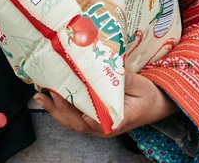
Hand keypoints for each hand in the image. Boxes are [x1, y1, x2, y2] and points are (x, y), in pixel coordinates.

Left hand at [32, 71, 177, 136]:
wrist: (158, 103)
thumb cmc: (149, 96)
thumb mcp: (139, 85)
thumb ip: (123, 81)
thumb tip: (105, 72)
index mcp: (116, 121)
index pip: (95, 122)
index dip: (81, 114)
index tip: (70, 103)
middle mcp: (103, 127)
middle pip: (77, 122)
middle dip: (59, 108)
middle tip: (46, 92)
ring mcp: (98, 125)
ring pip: (72, 121)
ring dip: (55, 109)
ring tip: (40, 96)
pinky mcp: (95, 118)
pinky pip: (75, 117)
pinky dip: (61, 108)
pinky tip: (51, 97)